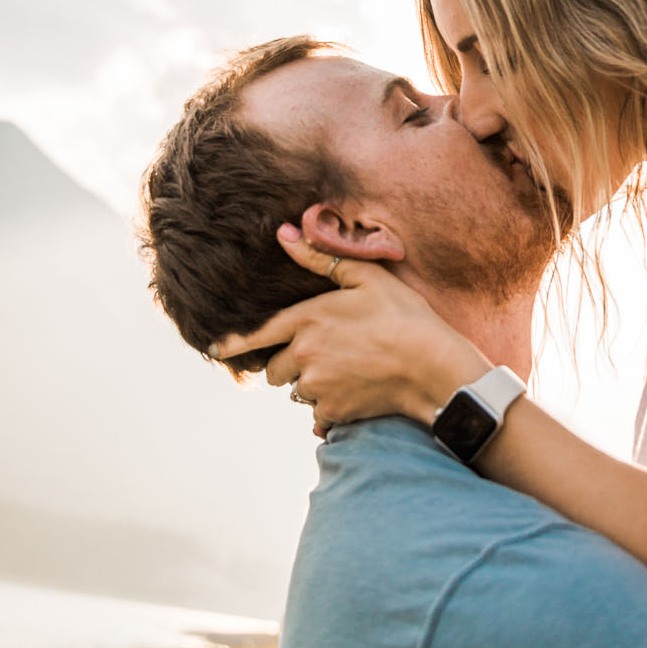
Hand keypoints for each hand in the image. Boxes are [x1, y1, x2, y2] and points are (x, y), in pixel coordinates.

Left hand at [211, 228, 487, 431]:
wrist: (432, 367)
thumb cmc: (404, 316)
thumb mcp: (366, 277)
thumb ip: (321, 258)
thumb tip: (284, 233)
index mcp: (306, 320)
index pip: (256, 335)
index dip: (232, 345)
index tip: (215, 352)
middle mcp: (302, 356)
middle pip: (274, 370)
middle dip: (289, 365)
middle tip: (322, 355)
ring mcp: (316, 387)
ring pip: (297, 391)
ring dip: (312, 385)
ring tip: (347, 371)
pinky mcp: (332, 412)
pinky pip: (317, 414)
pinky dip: (330, 407)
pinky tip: (354, 393)